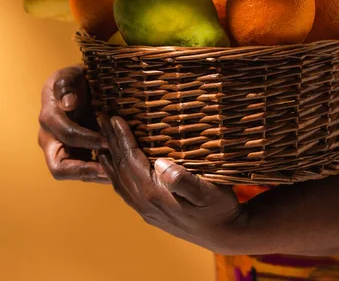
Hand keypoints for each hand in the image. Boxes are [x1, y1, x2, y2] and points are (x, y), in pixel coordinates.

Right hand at [38, 65, 108, 182]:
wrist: (76, 86)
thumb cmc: (72, 79)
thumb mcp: (68, 75)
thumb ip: (66, 86)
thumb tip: (68, 103)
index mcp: (49, 119)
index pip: (67, 136)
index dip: (87, 140)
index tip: (108, 141)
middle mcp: (50, 139)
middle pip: (60, 168)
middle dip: (84, 171)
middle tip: (109, 173)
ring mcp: (61, 148)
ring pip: (73, 173)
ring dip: (94, 175)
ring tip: (117, 175)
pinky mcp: (74, 153)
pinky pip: (84, 168)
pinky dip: (99, 170)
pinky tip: (118, 168)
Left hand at [97, 115, 246, 253]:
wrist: (225, 235)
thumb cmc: (219, 208)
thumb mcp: (208, 192)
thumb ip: (184, 181)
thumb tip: (162, 165)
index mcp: (154, 194)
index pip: (131, 159)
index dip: (122, 137)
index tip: (114, 117)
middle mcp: (144, 203)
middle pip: (120, 167)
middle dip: (110, 141)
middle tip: (100, 118)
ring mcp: (145, 209)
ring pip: (119, 179)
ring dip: (110, 157)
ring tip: (102, 140)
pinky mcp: (150, 212)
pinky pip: (124, 190)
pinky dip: (115, 174)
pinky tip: (114, 168)